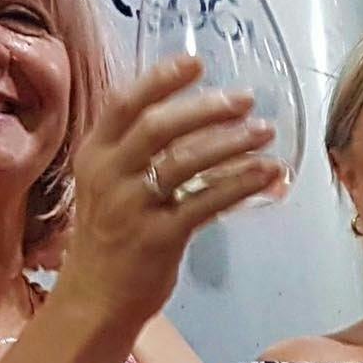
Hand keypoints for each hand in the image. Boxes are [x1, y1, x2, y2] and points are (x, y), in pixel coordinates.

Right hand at [52, 57, 283, 322]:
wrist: (94, 300)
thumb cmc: (110, 239)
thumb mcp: (111, 187)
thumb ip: (142, 156)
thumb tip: (199, 126)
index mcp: (95, 155)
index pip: (125, 104)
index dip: (160, 80)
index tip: (195, 63)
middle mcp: (109, 175)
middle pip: (158, 127)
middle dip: (205, 108)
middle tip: (245, 99)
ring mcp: (133, 207)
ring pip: (185, 162)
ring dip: (231, 143)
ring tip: (265, 133)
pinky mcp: (159, 237)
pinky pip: (205, 202)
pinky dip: (240, 184)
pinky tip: (268, 173)